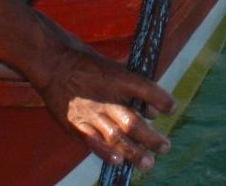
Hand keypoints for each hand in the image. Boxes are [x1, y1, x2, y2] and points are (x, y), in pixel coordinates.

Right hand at [29, 34, 175, 170]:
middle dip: (151, 137)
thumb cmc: (86, 64)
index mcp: (117, 77)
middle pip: (133, 121)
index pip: (145, 88)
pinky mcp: (76, 124)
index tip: (172, 108)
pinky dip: (106, 152)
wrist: (53, 63)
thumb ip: (133, 88)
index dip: (161, 99)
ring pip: (116, 136)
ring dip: (134, 152)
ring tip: (148, 163)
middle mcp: (106, 97)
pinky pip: (93, 142)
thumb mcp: (113, 67)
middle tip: (165, 147)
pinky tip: (118, 161)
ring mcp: (90, 113)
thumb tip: (151, 111)